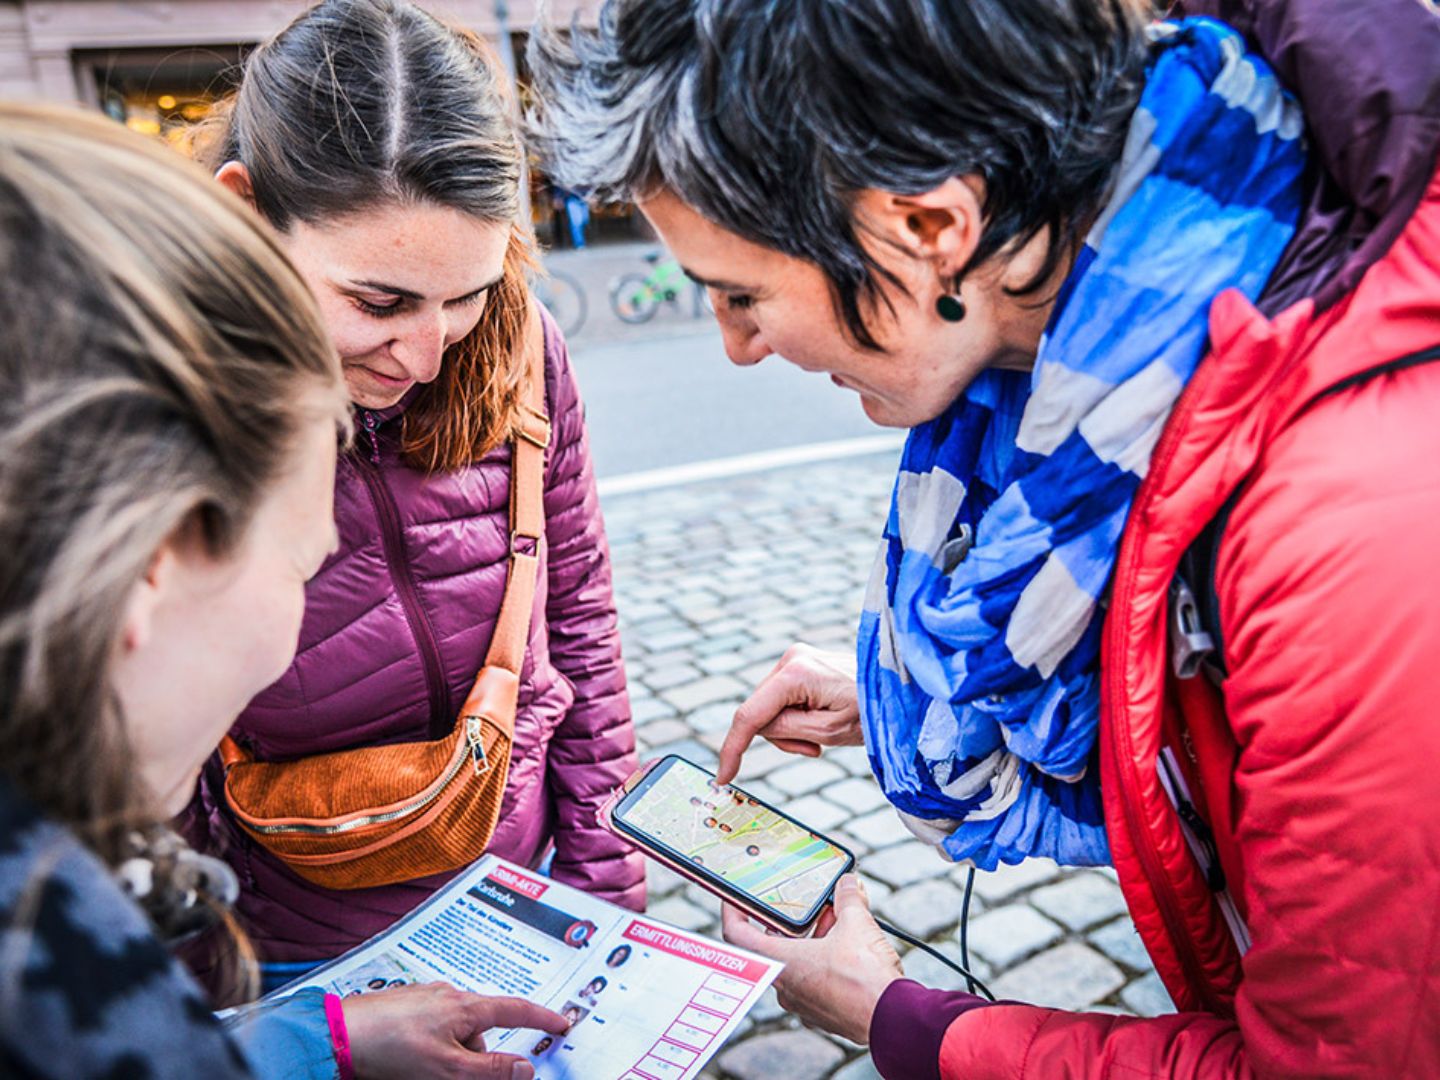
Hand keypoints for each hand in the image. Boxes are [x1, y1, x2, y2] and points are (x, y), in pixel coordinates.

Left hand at [343, 982, 569, 1079]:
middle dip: (477, 1059)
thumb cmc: (390, 1049)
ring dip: (449, 1059)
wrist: (337, 1035)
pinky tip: (410, 1064)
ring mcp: (424, 1000)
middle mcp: (448, 996)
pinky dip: (430, 1051)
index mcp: (465, 1006)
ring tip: (422, 1074)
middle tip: (457, 1078)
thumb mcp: (448, 1070)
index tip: (561, 1023)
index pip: (516, 1010)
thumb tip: (527, 1069)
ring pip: (453, 1035)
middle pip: (480, 1031)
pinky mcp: (403, 1009)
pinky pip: (431, 1032)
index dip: (542, 1017)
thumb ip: (491, 1070)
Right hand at [715, 643, 861, 784]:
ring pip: (771, 709)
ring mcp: (795, 659)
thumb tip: (760, 727)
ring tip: (825, 732)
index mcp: (795, 673)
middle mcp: (790, 659)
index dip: (733, 748)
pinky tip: (821, 717)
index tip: (724, 777)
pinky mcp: (802, 664)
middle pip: (761, 714)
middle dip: (782, 737)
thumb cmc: (871, 710)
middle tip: (816, 749)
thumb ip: (786, 731)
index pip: (750, 715)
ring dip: (792, 728)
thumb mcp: (829, 732)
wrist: (898, 687)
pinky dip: (796, 717)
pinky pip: (783, 700)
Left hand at [721, 875, 901, 1044]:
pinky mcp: (822, 1013)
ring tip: (834, 921)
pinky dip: (822, 961)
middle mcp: (785, 986)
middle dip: (790, 922)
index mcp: (781, 962)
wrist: (893, 1018)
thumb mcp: (856, 922)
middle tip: (806, 906)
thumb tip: (847, 884)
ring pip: (795, 964)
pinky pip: (812, 981)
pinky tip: (844, 948)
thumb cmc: (866, 976)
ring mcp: (803, 1003)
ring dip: (809, 940)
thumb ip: (848, 898)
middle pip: (772, 946)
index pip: (737, 935)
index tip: (734, 898)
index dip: (732, 911)